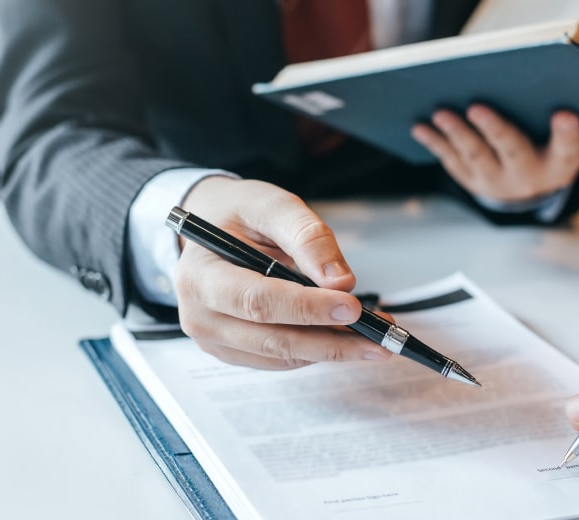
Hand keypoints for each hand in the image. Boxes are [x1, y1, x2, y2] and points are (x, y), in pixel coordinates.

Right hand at [173, 176, 392, 368]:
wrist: (212, 229)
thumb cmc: (239, 214)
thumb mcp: (271, 205)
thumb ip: (306, 236)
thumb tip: (340, 280)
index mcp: (200, 274)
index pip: (256, 301)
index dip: (306, 309)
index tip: (351, 307)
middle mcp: (200, 314)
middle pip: (272, 339)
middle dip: (331, 341)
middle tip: (379, 339)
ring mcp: (214, 338)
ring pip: (281, 356)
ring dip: (332, 349)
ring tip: (375, 337)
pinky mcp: (232, 352)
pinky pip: (280, 360)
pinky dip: (317, 350)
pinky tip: (347, 336)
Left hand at [411, 105, 578, 202]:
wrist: (529, 189)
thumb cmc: (548, 147)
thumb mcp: (562, 139)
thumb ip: (556, 118)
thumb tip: (532, 79)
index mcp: (559, 164)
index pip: (569, 149)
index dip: (567, 133)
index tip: (565, 114)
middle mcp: (528, 177)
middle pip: (513, 150)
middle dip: (494, 129)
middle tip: (476, 107)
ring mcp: (496, 182)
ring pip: (475, 156)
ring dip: (456, 133)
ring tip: (441, 113)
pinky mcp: (471, 181)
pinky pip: (451, 160)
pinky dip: (435, 142)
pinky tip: (419, 126)